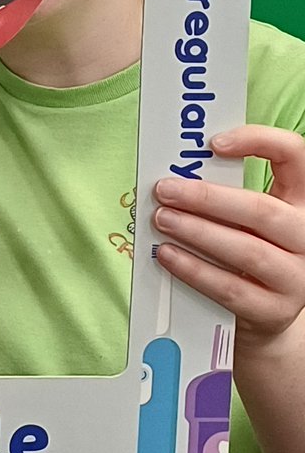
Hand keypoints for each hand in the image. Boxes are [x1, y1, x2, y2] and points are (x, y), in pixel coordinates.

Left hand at [153, 125, 304, 347]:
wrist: (263, 311)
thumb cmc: (247, 248)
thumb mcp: (244, 218)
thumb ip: (222, 195)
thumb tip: (172, 177)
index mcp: (301, 202)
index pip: (295, 156)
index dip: (259, 141)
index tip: (214, 143)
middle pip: (263, 210)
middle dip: (208, 199)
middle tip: (164, 190)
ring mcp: (296, 277)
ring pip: (247, 251)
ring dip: (198, 232)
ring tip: (161, 219)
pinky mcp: (275, 310)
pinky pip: (231, 288)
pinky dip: (194, 270)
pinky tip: (166, 255)